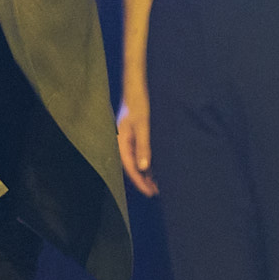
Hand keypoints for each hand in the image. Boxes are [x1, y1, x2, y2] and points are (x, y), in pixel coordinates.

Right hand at [117, 81, 155, 195]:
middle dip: (143, 181)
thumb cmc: (139, 104)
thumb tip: (144, 168)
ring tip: (157, 185)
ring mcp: (127, 139)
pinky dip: (146, 163)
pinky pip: (138, 153)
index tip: (150, 192)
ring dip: (145, 173)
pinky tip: (155, 168)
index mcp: (121, 142)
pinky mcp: (133, 135)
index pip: (130, 168)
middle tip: (156, 192)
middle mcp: (122, 143)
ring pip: (135, 161)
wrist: (135, 87)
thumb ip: (143, 146)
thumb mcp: (143, 125)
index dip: (140, 182)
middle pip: (132, 167)